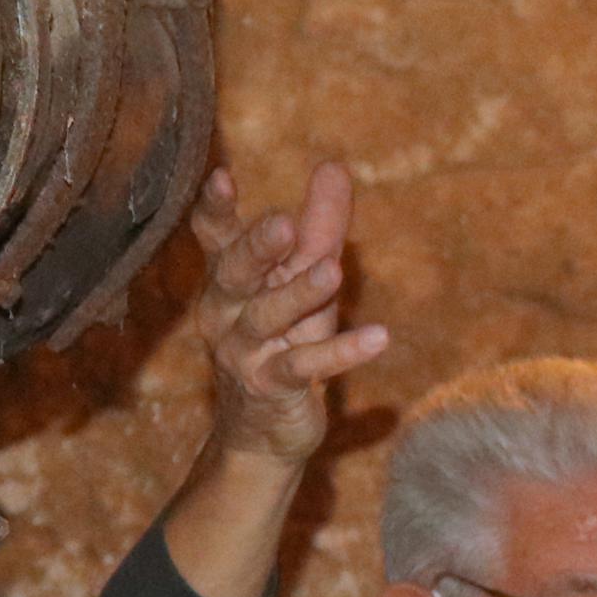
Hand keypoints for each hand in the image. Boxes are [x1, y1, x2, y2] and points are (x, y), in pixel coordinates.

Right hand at [187, 163, 386, 463]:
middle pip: (236, 272)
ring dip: (300, 295)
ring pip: (268, 317)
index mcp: (228, 279)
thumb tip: (334, 165)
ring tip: (333, 271)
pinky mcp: (270, 388)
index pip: (216, 237)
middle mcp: (226, 311)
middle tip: (284, 224)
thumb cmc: (285, 342)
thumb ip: (320, 227)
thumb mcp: (305, 281)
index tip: (223, 177)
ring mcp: (243, 351)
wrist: (265, 432)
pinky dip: (342, 353)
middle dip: (258, 247)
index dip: (215, 209)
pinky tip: (381, 338)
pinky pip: (304, 368)